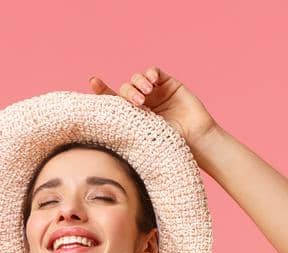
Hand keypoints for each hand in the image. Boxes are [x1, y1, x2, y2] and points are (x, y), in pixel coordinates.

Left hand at [87, 67, 216, 150]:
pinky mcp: (168, 84)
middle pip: (125, 89)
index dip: (102, 91)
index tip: (93, 82)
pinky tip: (152, 82)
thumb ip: (124, 129)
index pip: (113, 102)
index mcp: (132, 119)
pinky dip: (150, 73)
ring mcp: (155, 93)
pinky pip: (153, 72)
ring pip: (137, 78)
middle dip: (128, 92)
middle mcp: (142, 104)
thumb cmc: (169, 146)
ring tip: (146, 94)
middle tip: (137, 103)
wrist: (194, 140)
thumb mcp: (141, 139)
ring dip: (138, 83)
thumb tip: (99, 129)